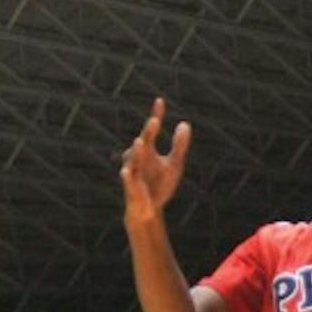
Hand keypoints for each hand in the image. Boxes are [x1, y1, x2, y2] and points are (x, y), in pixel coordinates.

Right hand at [120, 97, 190, 222]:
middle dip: (148, 132)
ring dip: (136, 151)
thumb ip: (179, 145)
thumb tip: (185, 123)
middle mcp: (138, 158)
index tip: (160, 100)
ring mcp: (133, 172)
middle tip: (155, 120)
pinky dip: (127, 176)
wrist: (149, 210)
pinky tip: (125, 171)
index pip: (151, 130)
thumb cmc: (160, 185)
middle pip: (143, 142)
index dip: (156, 115)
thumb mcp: (174, 164)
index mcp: (148, 150)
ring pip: (133, 160)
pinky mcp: (131, 188)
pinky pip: (127, 181)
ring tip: (140, 141)